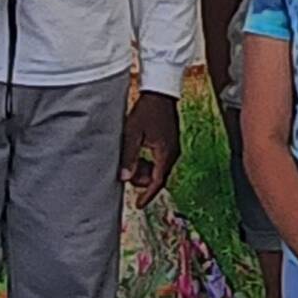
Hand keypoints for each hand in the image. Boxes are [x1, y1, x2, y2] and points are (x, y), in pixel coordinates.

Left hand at [120, 92, 180, 208]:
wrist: (160, 92)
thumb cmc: (147, 110)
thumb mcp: (132, 133)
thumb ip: (129, 156)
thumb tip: (125, 177)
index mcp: (165, 154)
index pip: (157, 182)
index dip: (147, 195)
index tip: (138, 205)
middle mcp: (173, 153)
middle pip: (159, 177)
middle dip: (144, 180)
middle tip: (128, 173)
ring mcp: (173, 147)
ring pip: (159, 169)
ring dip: (145, 170)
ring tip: (131, 159)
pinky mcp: (170, 142)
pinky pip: (160, 160)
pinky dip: (149, 162)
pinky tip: (139, 152)